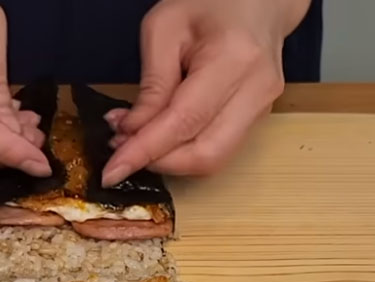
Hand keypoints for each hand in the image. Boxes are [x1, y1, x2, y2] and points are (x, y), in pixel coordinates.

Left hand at [102, 0, 309, 184]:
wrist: (258, 0)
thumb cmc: (208, 3)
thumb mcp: (164, 29)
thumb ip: (151, 85)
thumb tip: (131, 133)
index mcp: (234, 60)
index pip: (184, 121)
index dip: (145, 151)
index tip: (111, 171)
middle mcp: (257, 90)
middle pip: (205, 153)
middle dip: (158, 162)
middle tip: (121, 149)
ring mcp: (263, 107)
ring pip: (214, 159)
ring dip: (169, 159)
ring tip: (137, 139)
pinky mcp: (259, 118)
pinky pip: (219, 148)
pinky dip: (184, 150)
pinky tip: (161, 134)